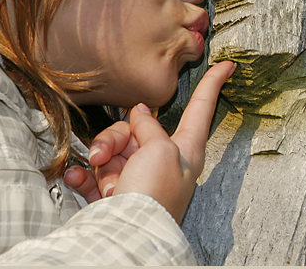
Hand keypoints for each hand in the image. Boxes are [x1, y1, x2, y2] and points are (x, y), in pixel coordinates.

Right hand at [63, 60, 234, 221]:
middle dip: (115, 136)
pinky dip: (84, 175)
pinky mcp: (114, 195)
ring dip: (98, 157)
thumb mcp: (160, 150)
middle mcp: (163, 161)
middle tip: (105, 154)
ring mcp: (138, 178)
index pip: (202, 109)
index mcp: (186, 149)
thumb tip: (141, 113)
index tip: (228, 66)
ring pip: (112, 149)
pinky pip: (95, 175)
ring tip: (98, 175)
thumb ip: (150, 127)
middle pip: (138, 129)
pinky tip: (78, 178)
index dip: (213, 84)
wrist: (125, 238)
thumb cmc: (153, 197)